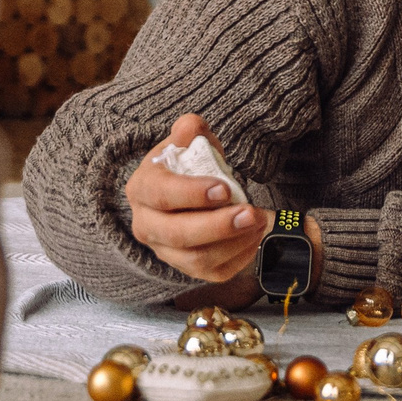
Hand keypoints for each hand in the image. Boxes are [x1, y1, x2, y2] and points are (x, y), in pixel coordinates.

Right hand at [125, 113, 264, 287]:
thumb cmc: (186, 166)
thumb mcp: (186, 143)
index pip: (161, 195)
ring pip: (196, 260)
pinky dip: (238, 257)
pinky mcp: (186, 269)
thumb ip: (189, 131)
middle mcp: (146, 225)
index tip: (224, 189)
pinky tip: (254, 237)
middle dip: (218, 226)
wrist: (183, 195)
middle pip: (178, 235)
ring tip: (259, 221)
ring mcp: (165, 251)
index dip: (192, 194)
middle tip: (252, 213)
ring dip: (233, 243)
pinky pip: (213, 273)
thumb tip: (190, 127)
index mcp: (142, 189)